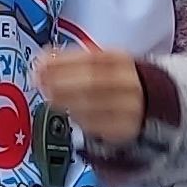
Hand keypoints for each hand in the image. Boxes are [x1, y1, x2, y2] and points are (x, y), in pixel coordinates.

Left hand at [32, 46, 148, 144]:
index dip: (63, 61)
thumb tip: (46, 59)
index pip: (90, 58)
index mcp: (121, 61)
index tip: (42, 62)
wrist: (146, 101)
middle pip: (91, 81)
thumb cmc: (116, 79)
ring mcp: (128, 107)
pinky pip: (96, 124)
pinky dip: (78, 117)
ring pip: (92, 104)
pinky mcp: (124, 128)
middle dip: (61, 81)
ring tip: (50, 96)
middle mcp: (128, 83)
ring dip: (65, 100)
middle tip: (40, 81)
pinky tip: (67, 111)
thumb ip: (76, 60)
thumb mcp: (103, 61)